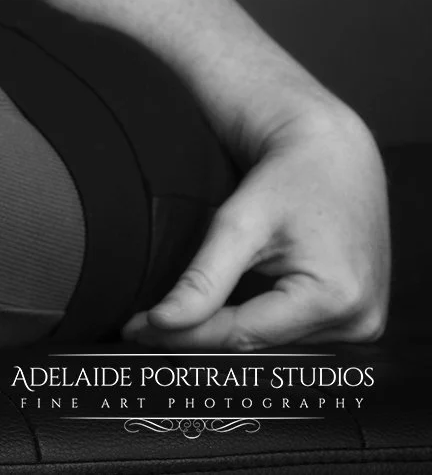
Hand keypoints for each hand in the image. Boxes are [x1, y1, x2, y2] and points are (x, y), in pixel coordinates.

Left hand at [123, 105, 389, 349]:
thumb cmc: (289, 178)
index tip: (135, 331)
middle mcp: (358, 320)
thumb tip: (161, 324)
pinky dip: (257, 321)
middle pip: (258, 342)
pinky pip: (293, 331)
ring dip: (228, 330)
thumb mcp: (239, 223)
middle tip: (141, 328)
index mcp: (335, 299)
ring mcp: (363, 323)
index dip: (184, 336)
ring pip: (273, 341)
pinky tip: (223, 311)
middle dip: (200, 334)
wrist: (336, 155)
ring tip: (178, 319)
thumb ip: (203, 279)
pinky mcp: (359, 318)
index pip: (242, 334)